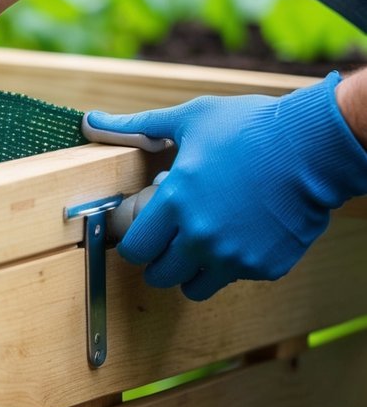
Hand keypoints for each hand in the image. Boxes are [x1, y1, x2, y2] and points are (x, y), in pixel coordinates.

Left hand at [86, 73, 366, 300]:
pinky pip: (235, 278)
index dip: (135, 241)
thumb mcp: (189, 118)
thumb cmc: (250, 126)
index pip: (134, 250)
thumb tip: (91, 120)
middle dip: (160, 258)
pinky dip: (232, 264)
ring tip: (203, 239)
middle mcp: (201, 238)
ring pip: (194, 288)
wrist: (315, 146)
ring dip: (192, 269)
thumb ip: (136, 126)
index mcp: (176, 204)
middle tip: (171, 236)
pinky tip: (241, 232)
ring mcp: (234, 258)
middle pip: (159, 276)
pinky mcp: (265, 267)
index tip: (145, 230)